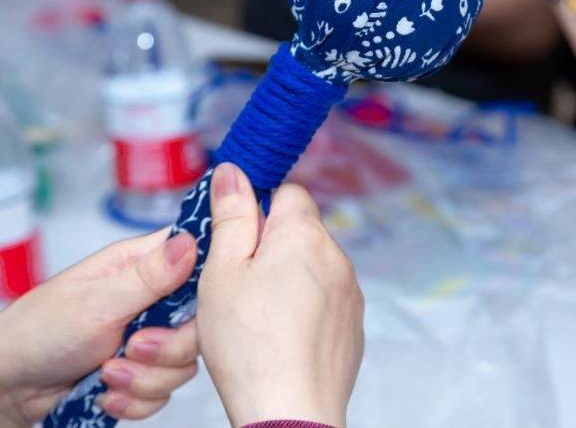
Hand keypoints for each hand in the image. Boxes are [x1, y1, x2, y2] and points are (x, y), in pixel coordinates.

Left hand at [0, 230, 199, 426]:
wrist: (2, 391)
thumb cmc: (36, 333)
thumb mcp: (98, 301)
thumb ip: (151, 275)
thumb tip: (192, 239)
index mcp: (140, 266)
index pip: (197, 259)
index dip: (205, 283)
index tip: (189, 307)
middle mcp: (149, 300)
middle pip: (199, 322)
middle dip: (169, 347)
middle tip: (133, 347)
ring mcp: (145, 340)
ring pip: (183, 363)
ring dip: (145, 378)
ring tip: (106, 374)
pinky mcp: (139, 375)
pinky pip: (164, 393)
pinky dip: (135, 400)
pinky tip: (105, 394)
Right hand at [198, 163, 364, 427]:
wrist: (290, 412)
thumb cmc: (250, 346)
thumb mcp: (222, 272)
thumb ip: (231, 217)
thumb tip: (234, 172)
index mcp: (305, 234)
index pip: (288, 192)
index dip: (258, 209)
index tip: (237, 238)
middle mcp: (337, 257)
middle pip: (301, 231)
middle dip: (270, 248)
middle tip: (238, 284)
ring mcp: (351, 293)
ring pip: (312, 268)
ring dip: (288, 280)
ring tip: (257, 319)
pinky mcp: (353, 325)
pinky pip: (325, 302)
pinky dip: (304, 311)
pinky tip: (280, 338)